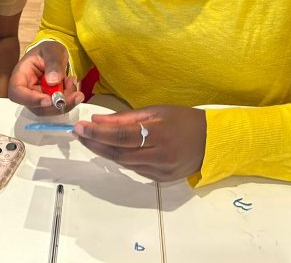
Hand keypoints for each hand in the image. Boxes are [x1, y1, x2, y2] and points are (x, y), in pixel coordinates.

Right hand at [8, 41, 83, 112]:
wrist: (55, 55)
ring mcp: (37, 98)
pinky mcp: (48, 102)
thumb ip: (53, 63)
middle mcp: (26, 90)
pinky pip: (58, 106)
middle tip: (75, 95)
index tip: (48, 100)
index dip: (30, 100)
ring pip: (49, 110)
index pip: (17, 93)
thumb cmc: (49, 50)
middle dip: (57, 104)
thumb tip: (53, 81)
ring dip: (65, 101)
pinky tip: (71, 84)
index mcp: (20, 75)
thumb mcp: (52, 51)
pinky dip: (68, 99)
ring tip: (71, 82)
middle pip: (35, 107)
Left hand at [73, 106, 205, 181]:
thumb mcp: (156, 111)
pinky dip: (122, 159)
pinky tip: (112, 150)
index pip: (121, 136)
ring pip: (124, 163)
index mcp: (158, 134)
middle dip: (96, 143)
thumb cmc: (183, 120)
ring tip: (90, 140)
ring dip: (105, 152)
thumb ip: (125, 118)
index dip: (98, 134)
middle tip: (79, 134)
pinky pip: (135, 169)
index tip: (80, 128)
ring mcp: (160, 170)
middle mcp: (159, 155)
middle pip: (119, 153)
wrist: (211, 141)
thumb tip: (98, 120)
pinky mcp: (161, 179)